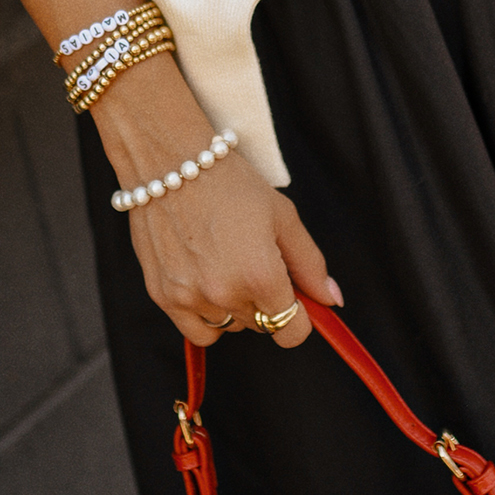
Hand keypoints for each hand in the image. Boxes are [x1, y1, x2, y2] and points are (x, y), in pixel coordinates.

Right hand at [93, 56, 339, 347]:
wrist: (169, 162)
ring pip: (229, 327)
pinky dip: (205, 315)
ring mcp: (190, 298)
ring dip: (234, 307)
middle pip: (261, 326)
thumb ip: (310, 264)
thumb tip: (332, 300)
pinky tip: (204, 280)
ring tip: (224, 263)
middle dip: (265, 302)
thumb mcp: (282, 216)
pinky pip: (196, 330)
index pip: (292, 332)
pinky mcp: (163, 296)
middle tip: (252, 260)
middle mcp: (225, 293)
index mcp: (261, 275)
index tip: (291, 296)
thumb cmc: (230, 183)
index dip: (298, 316)